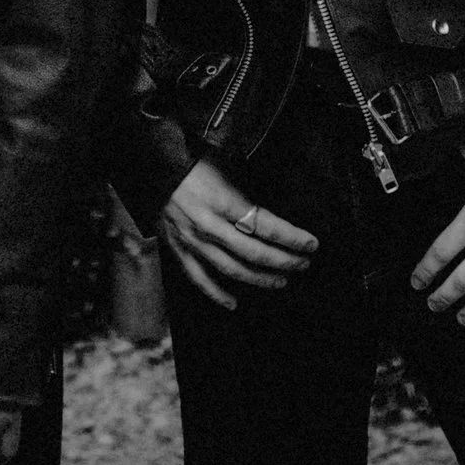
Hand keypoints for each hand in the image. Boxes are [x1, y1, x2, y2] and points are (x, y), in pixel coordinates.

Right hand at [159, 157, 318, 309]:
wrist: (153, 165)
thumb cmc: (193, 161)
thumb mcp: (225, 164)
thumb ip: (247, 188)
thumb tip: (275, 206)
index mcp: (223, 201)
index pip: (266, 225)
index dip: (291, 237)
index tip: (311, 244)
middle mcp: (210, 226)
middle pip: (254, 252)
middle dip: (283, 261)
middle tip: (303, 264)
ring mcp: (193, 241)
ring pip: (232, 269)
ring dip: (260, 279)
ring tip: (282, 281)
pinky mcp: (178, 250)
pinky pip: (199, 279)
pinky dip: (216, 294)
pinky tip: (234, 303)